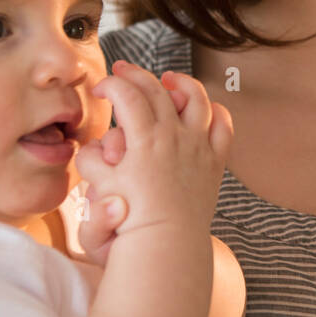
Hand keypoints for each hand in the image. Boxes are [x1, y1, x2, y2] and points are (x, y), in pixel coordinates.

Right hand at [75, 60, 231, 238]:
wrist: (167, 245)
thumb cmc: (130, 222)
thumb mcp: (99, 188)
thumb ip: (92, 161)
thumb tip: (97, 145)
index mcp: (145, 140)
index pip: (127, 95)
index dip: (110, 85)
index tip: (99, 89)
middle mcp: (175, 137)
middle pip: (157, 89)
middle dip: (136, 75)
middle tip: (121, 71)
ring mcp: (198, 147)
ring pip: (196, 98)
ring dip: (180, 82)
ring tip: (167, 78)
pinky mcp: (214, 161)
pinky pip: (222, 125)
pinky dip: (215, 110)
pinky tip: (204, 107)